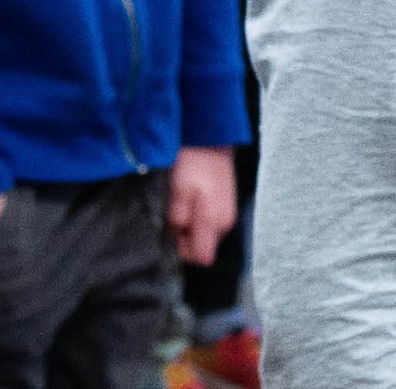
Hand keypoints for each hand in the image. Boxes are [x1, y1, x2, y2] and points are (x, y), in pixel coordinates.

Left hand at [167, 146, 237, 266]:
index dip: (182, 251)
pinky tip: (187, 200)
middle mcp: (224, 222)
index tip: (169, 235)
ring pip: (204, 234)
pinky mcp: (224, 204)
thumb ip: (176, 219)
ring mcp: (226, 213)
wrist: (210, 139)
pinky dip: (196, 216)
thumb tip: (172, 239)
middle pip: (203, 246)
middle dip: (184, 238)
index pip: (201, 257)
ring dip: (189, 226)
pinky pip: (208, 222)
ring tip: (177, 205)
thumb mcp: (177, 191)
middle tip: (170, 217)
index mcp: (214, 221)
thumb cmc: (193, 163)